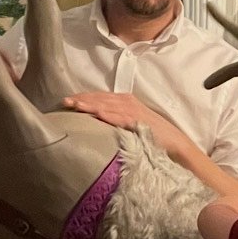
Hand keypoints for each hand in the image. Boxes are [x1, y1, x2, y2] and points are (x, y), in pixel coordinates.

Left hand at [62, 91, 186, 158]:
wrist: (173, 142)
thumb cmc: (149, 133)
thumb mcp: (128, 122)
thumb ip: (113, 118)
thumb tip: (94, 121)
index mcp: (124, 100)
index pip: (99, 96)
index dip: (83, 97)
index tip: (67, 100)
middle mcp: (128, 102)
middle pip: (100, 98)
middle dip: (82, 99)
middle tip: (64, 101)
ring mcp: (134, 111)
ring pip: (108, 105)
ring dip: (91, 104)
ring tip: (75, 105)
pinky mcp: (139, 122)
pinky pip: (122, 118)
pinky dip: (110, 115)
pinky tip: (98, 115)